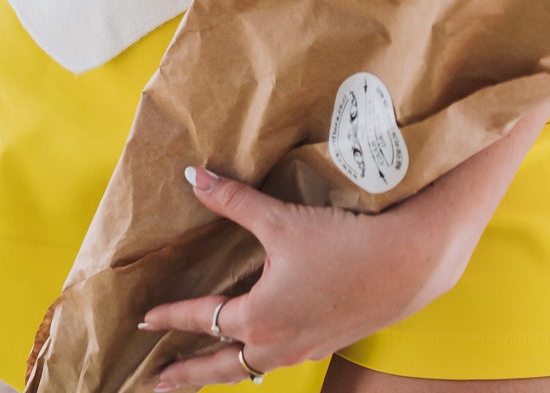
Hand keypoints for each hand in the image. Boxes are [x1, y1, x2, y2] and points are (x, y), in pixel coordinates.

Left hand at [139, 164, 459, 388]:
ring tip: (204, 372)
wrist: (405, 266)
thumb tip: (195, 176)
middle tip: (155, 384)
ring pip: (251, 369)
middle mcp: (276, 343)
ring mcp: (303, 348)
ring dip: (223, 371)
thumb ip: (234, 201)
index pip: (201, 320)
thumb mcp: (280, 219)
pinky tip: (263, 350)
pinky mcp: (326, 343)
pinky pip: (279, 359)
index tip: (144, 320)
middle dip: (185, 376)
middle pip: (220, 369)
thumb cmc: (342, 242)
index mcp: (258, 317)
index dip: (170, 317)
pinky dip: (257, 361)